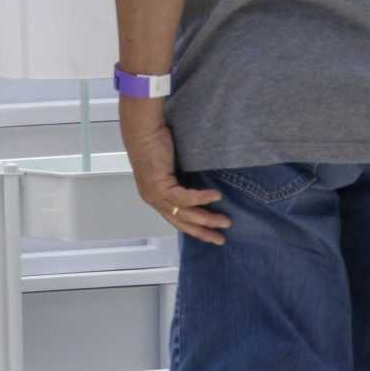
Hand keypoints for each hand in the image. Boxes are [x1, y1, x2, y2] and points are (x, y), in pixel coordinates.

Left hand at [128, 123, 231, 245]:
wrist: (143, 131)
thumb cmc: (156, 143)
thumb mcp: (171, 168)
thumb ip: (181, 181)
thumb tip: (200, 187)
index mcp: (155, 197)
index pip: (177, 220)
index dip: (194, 229)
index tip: (211, 235)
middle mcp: (154, 200)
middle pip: (182, 223)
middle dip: (203, 232)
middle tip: (221, 240)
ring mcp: (156, 195)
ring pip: (186, 214)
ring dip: (207, 219)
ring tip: (225, 221)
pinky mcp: (160, 186)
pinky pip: (185, 198)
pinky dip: (202, 199)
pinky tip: (216, 197)